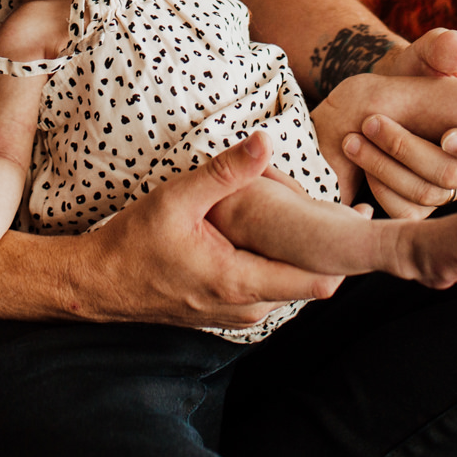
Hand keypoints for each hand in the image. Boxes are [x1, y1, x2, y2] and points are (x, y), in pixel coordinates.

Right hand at [76, 132, 342, 326]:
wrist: (98, 283)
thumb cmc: (134, 242)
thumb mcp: (178, 198)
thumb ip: (226, 172)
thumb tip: (266, 141)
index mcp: (240, 283)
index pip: (317, 280)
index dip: (343, 251)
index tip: (357, 219)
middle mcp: (246, 308)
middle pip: (311, 282)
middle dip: (330, 248)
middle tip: (349, 207)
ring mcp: (238, 314)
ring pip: (292, 286)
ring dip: (307, 256)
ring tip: (323, 216)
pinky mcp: (229, 311)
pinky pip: (272, 288)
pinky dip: (284, 263)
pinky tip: (285, 234)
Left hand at [318, 28, 456, 221]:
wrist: (377, 101)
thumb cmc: (413, 74)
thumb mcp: (424, 57)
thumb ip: (439, 49)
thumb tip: (454, 44)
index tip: (446, 135)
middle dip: (410, 150)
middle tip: (372, 122)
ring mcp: (451, 188)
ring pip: (428, 194)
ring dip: (384, 165)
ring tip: (353, 136)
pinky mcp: (422, 205)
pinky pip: (405, 210)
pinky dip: (379, 188)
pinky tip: (359, 160)